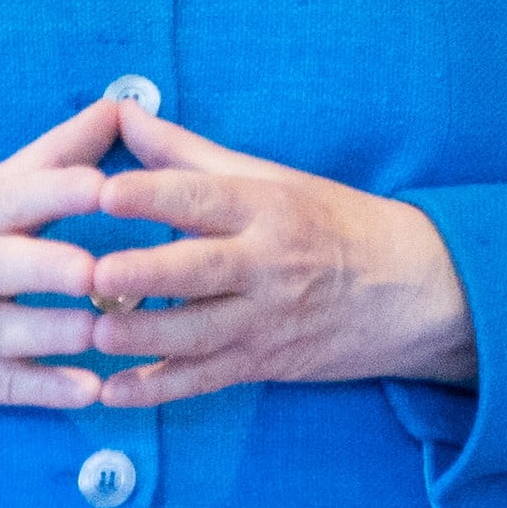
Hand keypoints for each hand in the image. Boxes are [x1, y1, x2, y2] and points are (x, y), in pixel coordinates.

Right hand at [0, 100, 120, 422]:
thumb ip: (53, 155)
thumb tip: (123, 106)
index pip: (10, 198)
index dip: (56, 191)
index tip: (104, 188)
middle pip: (1, 266)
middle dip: (49, 268)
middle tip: (96, 270)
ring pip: (3, 331)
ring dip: (54, 333)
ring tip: (103, 332)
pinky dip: (44, 390)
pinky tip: (89, 390)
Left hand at [82, 109, 477, 406]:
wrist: (410, 287)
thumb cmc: (331, 222)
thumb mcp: (271, 178)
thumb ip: (186, 153)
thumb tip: (120, 115)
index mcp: (269, 208)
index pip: (205, 198)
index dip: (155, 194)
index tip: (108, 190)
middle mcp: (268, 264)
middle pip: (201, 269)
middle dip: (148, 272)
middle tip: (98, 271)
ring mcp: (265, 318)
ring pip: (198, 332)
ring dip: (145, 336)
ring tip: (95, 333)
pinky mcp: (262, 362)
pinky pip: (204, 380)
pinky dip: (158, 390)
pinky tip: (112, 392)